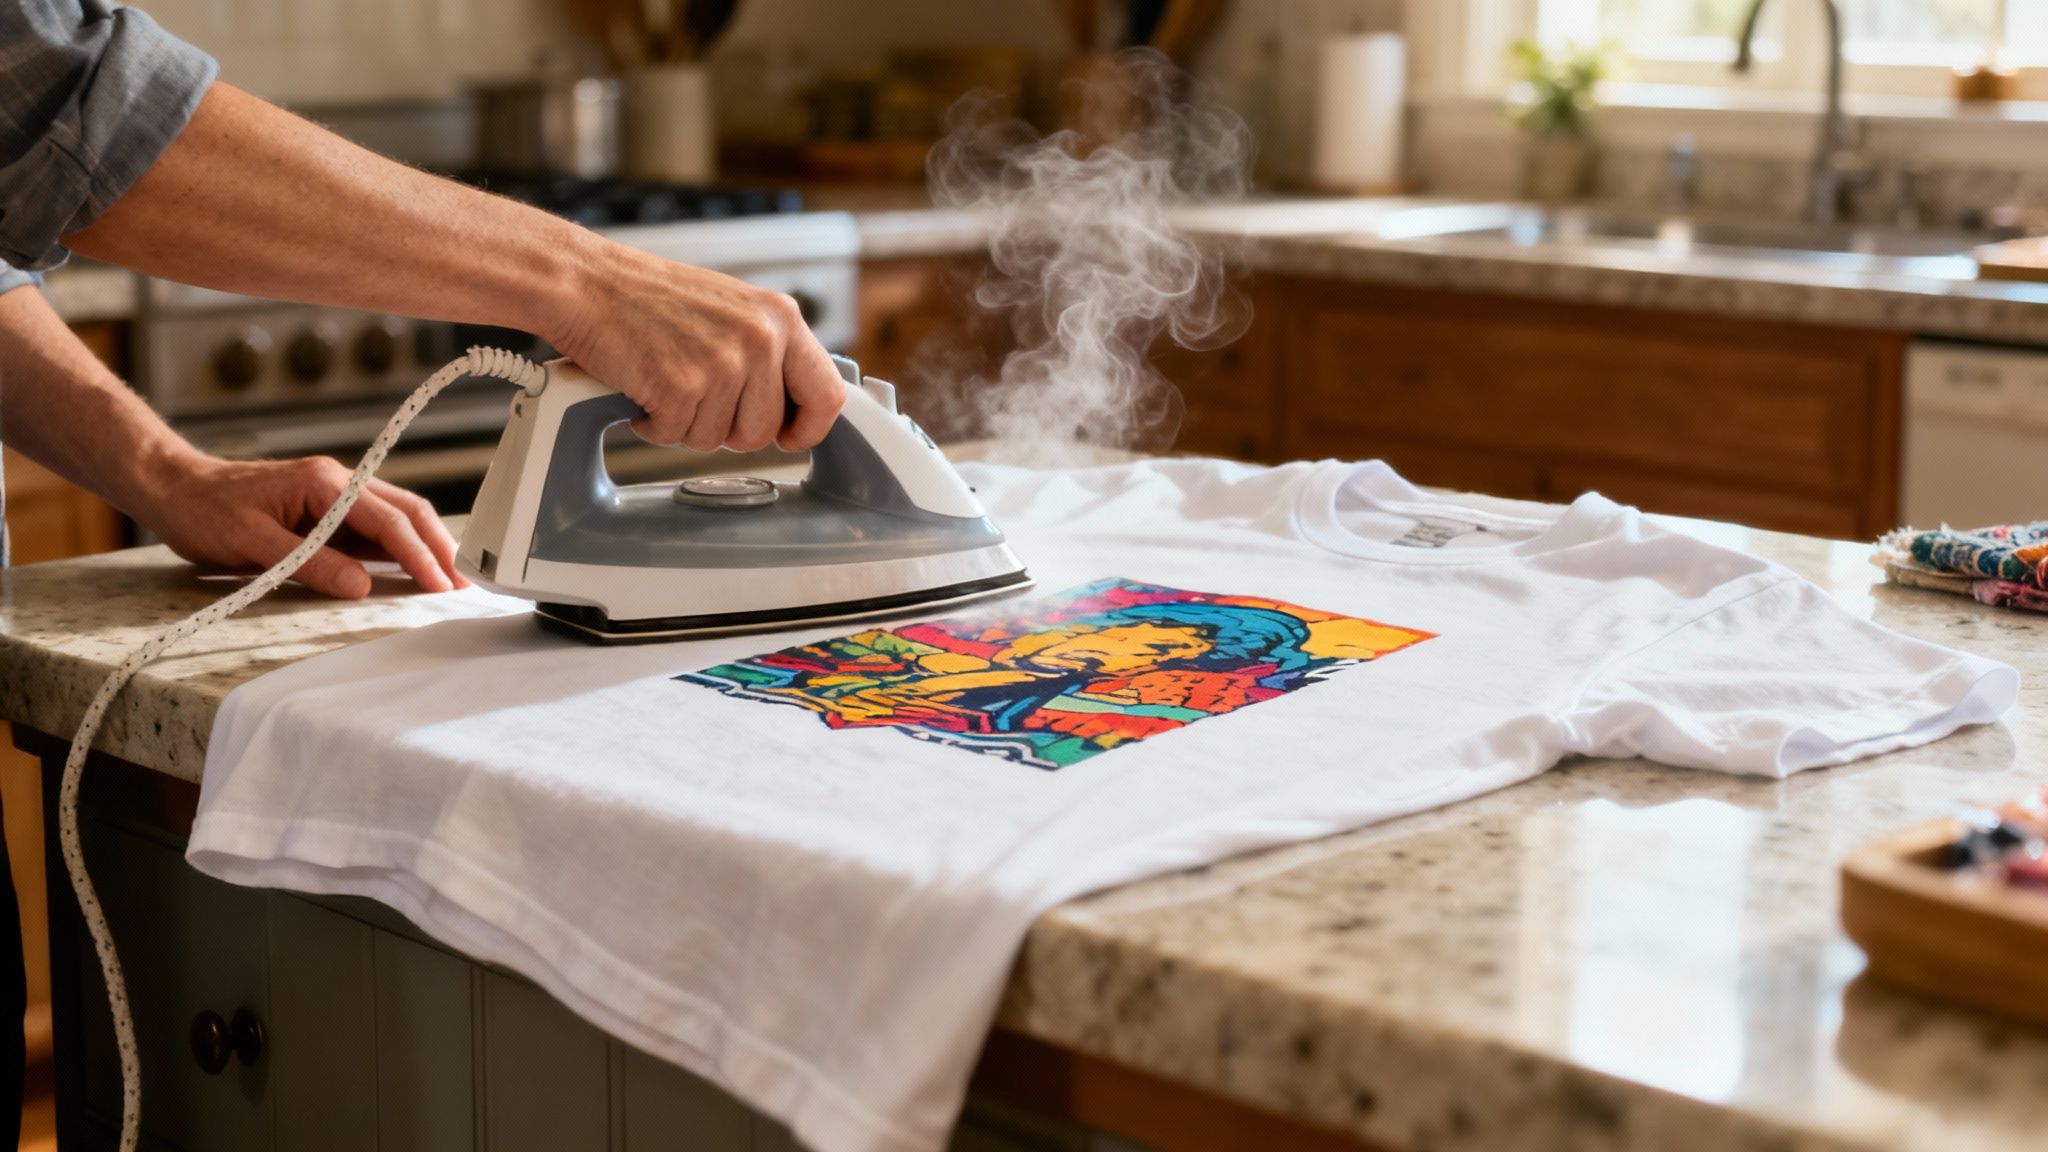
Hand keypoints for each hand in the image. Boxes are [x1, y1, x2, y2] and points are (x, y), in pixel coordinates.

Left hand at [140, 455, 465, 598]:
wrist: (172, 487)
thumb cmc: (203, 510)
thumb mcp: (250, 542)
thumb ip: (308, 563)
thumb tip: (361, 586)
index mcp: (323, 483)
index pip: (387, 520)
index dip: (418, 555)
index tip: (440, 585)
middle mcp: (337, 483)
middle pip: (406, 511)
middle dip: (438, 546)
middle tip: (462, 583)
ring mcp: (333, 496)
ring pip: (395, 518)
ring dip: (424, 547)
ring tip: (448, 580)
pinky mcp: (325, 512)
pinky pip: (372, 529)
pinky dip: (399, 549)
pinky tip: (411, 571)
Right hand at [544, 243, 845, 451]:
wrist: (586, 283)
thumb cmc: (648, 296)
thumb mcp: (733, 310)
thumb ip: (768, 351)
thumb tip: (794, 403)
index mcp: (780, 318)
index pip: (827, 394)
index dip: (809, 427)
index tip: (791, 436)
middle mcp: (760, 339)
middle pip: (764, 430)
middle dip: (729, 428)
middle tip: (697, 397)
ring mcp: (722, 364)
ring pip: (719, 439)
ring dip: (687, 424)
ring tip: (666, 380)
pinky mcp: (682, 387)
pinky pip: (676, 437)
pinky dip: (654, 424)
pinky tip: (643, 388)